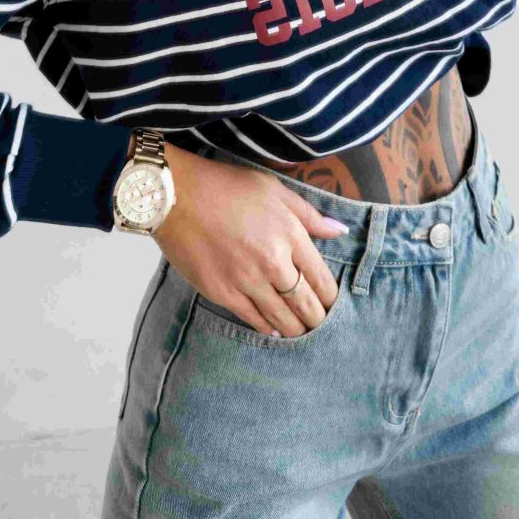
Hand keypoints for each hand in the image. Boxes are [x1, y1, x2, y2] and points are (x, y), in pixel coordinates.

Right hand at [153, 144, 347, 335]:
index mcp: (290, 234)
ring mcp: (247, 280)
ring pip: (282, 318)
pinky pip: (253, 319)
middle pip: (306, 304)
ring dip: (296, 329)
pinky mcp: (222, 293)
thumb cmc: (227, 186)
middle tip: (321, 324)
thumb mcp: (274, 189)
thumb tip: (340, 230)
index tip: (333, 304)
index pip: (322, 278)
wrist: (177, 196)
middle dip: (317, 318)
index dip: (331, 297)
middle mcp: (273, 262)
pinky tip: (274, 331)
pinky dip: (268, 329)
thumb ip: (309, 214)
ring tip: (302, 332)